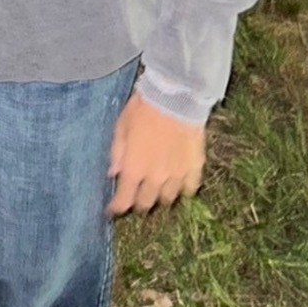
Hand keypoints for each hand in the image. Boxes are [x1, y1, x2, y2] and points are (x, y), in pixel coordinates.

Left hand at [107, 90, 204, 215]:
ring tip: (157, 191)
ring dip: (160, 197)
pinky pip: (190, 189)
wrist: (176, 96)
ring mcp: (177, 175)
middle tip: (135, 198)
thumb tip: (112, 173)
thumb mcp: (121, 127)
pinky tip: (179, 185)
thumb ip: (117, 153)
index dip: (116, 208)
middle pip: (146, 203)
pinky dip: (183, 190)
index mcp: (134, 169)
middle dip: (138, 204)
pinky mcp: (195, 168)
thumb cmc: (144, 108)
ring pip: (168, 199)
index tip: (112, 210)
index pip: (124, 200)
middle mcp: (155, 178)